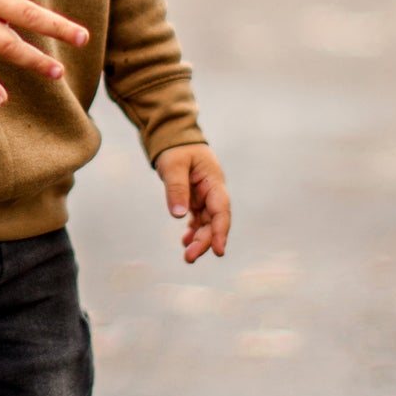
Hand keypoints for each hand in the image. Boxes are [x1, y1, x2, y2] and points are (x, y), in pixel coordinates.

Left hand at [155, 144, 230, 263]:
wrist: (175, 138)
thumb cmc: (176, 149)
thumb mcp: (173, 165)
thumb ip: (176, 188)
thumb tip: (179, 215)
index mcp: (213, 181)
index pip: (221, 210)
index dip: (220, 232)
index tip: (218, 251)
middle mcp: (213, 191)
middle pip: (214, 221)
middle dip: (205, 241)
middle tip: (189, 257)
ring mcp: (205, 196)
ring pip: (206, 223)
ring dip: (199, 239)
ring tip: (188, 255)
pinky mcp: (197, 199)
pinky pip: (198, 219)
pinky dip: (193, 231)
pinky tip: (185, 241)